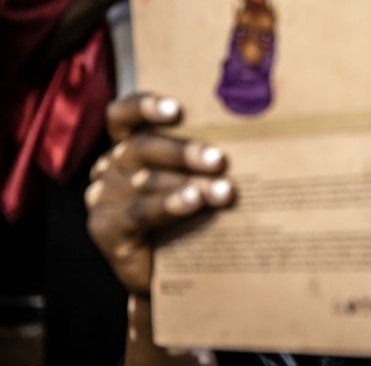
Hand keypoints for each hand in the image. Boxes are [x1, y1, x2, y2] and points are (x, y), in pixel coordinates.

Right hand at [86, 94, 235, 293]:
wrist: (173, 275)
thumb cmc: (189, 216)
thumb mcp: (193, 180)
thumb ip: (205, 159)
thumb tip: (253, 138)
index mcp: (128, 147)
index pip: (123, 116)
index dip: (145, 107)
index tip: (177, 109)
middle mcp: (111, 168)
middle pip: (141, 148)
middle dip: (183, 152)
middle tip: (219, 159)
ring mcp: (104, 198)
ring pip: (145, 181)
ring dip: (188, 183)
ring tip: (222, 191)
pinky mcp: (107, 229)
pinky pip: (139, 212)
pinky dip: (169, 205)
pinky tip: (192, 203)